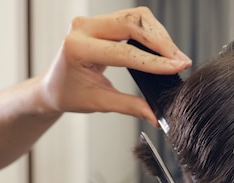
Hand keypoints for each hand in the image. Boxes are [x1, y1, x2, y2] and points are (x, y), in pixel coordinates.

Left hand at [37, 6, 191, 123]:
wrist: (53, 86)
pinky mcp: (102, 21)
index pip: (125, 52)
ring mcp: (92, 22)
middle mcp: (83, 28)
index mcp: (78, 48)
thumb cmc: (69, 93)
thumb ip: (131, 107)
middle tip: (180, 60)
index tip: (177, 67)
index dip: (155, 61)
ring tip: (175, 56)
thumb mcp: (101, 103)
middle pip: (133, 23)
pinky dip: (151, 32)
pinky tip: (162, 48)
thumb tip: (157, 116)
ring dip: (159, 35)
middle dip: (161, 42)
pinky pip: (132, 18)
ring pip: (136, 17)